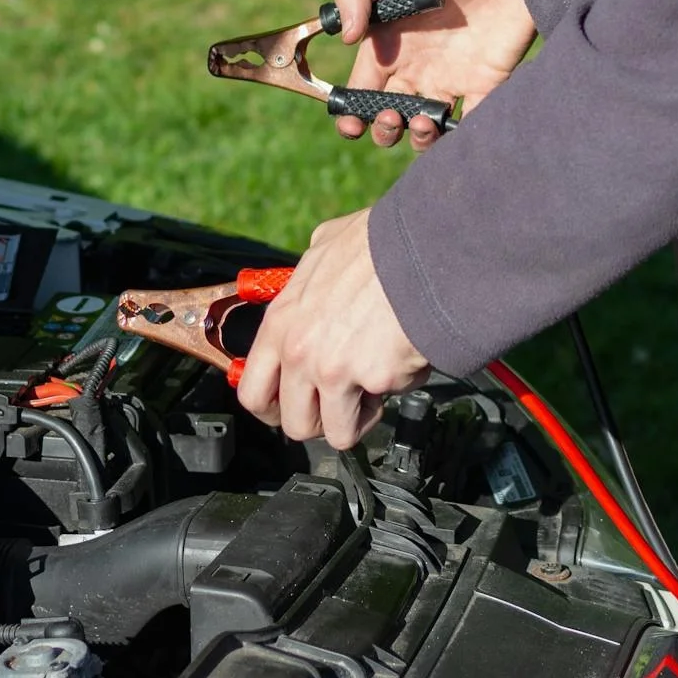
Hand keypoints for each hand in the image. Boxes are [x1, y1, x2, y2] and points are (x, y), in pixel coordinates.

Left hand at [234, 209, 429, 449]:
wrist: (425, 248)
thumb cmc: (379, 244)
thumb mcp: (324, 249)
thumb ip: (309, 278)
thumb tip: (316, 276)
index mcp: (281, 324)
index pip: (252, 392)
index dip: (272, 410)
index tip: (291, 408)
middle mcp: (300, 354)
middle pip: (295, 425)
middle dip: (320, 422)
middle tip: (340, 403)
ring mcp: (335, 371)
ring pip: (339, 433)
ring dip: (359, 417)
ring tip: (376, 383)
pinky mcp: (375, 379)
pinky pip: (388, 403)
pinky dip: (398, 387)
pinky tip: (405, 355)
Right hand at [331, 0, 536, 150]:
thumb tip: (346, 37)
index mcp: (388, 43)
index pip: (360, 88)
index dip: (350, 112)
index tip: (351, 122)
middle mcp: (415, 67)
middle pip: (386, 116)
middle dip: (381, 130)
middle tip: (391, 117)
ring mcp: (450, 78)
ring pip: (422, 127)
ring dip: (414, 138)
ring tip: (422, 120)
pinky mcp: (484, 85)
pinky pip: (468, 124)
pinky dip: (457, 138)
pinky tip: (451, 126)